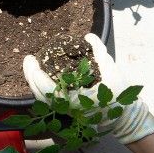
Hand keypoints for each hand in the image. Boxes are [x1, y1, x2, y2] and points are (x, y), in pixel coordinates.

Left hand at [23, 33, 153, 144]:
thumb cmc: (118, 94)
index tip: (34, 65)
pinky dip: (42, 88)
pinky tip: (39, 75)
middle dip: (31, 77)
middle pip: (42, 96)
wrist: (125, 115)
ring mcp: (67, 111)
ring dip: (34, 83)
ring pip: (43, 99)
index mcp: (77, 101)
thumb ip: (99, 52)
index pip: (50, 92)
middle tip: (29, 60)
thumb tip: (88, 37)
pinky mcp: (67, 110)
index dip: (39, 79)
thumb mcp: (111, 70)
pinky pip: (49, 100)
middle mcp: (69, 108)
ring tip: (31, 66)